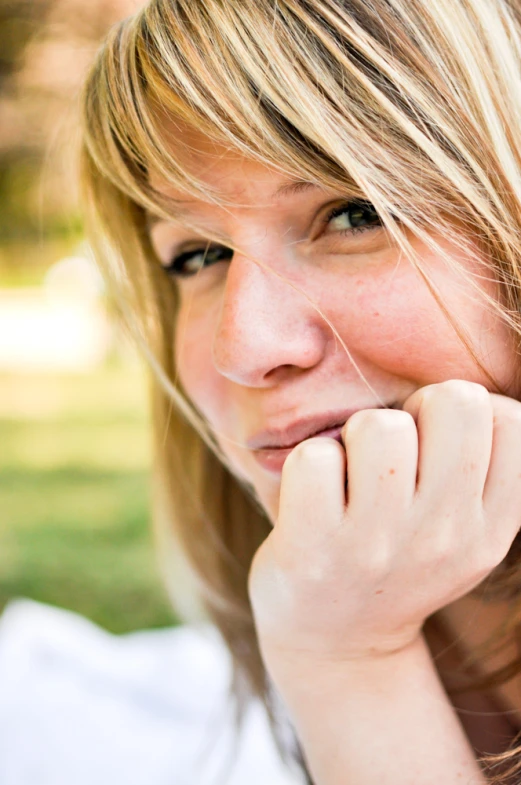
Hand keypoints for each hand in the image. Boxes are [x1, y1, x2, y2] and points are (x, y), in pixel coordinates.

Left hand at [248, 380, 520, 677]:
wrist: (335, 644)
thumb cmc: (395, 563)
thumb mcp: (462, 535)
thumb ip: (481, 474)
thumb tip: (467, 396)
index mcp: (488, 529)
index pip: (510, 421)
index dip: (465, 412)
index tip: (436, 444)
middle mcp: (444, 536)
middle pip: (453, 401)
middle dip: (416, 410)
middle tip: (391, 450)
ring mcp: (378, 543)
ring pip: (379, 426)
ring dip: (356, 437)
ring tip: (351, 477)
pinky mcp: (313, 548)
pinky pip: (315, 456)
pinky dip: (308, 463)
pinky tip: (314, 496)